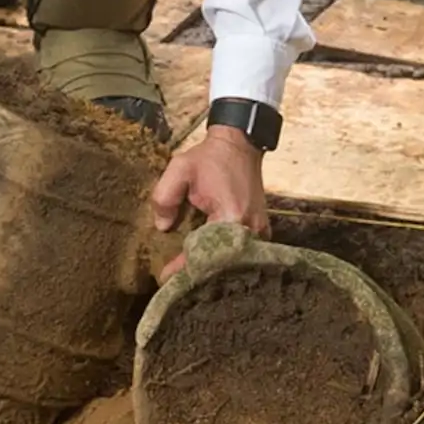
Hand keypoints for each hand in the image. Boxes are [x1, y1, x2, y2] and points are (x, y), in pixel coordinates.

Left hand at [148, 126, 270, 277]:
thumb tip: (163, 227)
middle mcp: (250, 229)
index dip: (182, 267)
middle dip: (198, 270)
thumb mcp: (179, 168)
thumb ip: (165, 197)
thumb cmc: (210, 157)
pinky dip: (225, 256)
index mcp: (230, 216)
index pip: (203, 252)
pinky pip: (241, 251)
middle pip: (221, 262)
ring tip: (190, 271)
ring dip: (212, 264)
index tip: (165, 277)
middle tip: (176, 279)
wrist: (239, 144)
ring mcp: (260, 231)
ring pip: (233, 260)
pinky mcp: (261, 229)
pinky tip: (209, 259)